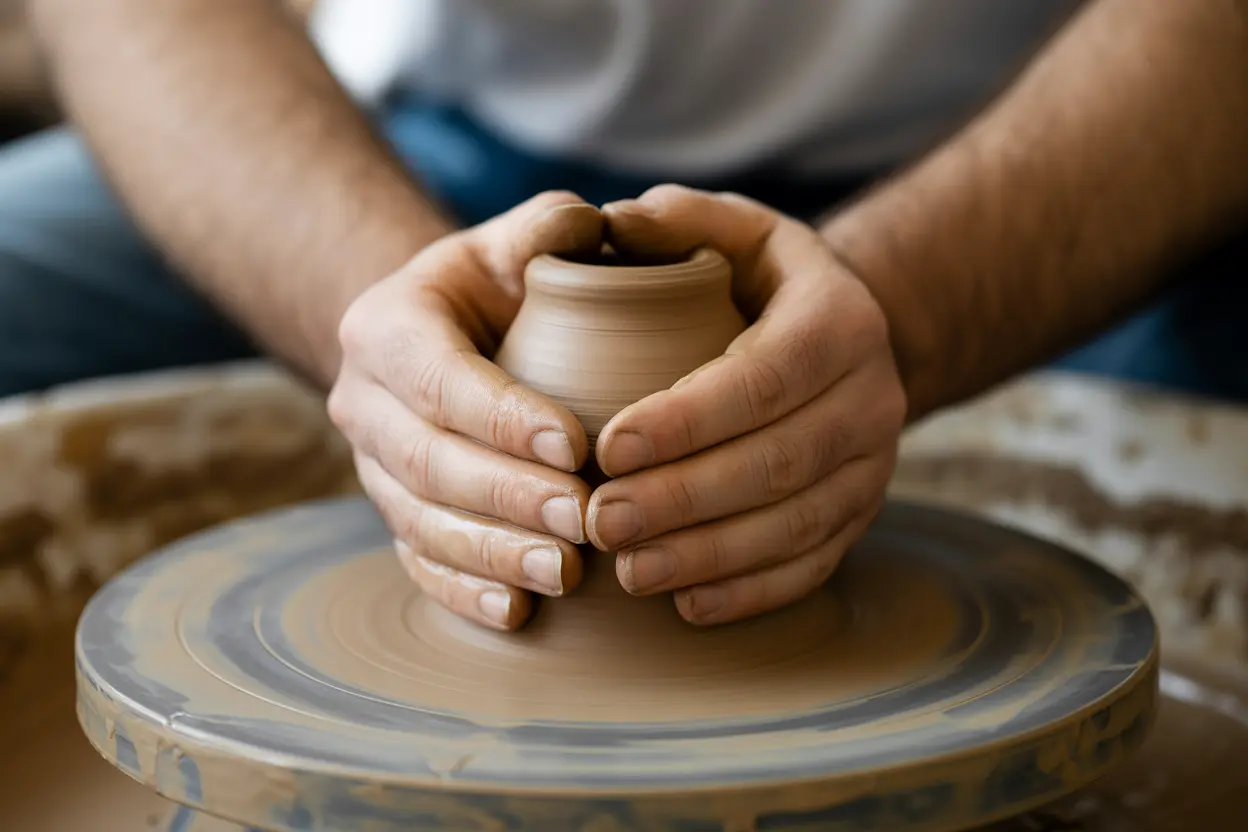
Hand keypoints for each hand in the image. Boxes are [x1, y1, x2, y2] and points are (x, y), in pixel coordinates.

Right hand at [329, 192, 602, 630]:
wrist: (438, 339)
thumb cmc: (494, 286)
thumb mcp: (514, 241)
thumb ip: (553, 227)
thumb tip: (608, 226)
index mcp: (385, 327)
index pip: (440, 377)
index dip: (502, 415)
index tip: (575, 442)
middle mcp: (363, 401)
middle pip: (428, 460)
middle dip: (507, 495)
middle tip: (585, 518)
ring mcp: (372, 467)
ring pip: (421, 521)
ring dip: (494, 553)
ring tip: (567, 573)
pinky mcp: (392, 514)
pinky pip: (417, 563)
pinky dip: (465, 591)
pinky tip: (518, 614)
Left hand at [591, 185, 906, 625]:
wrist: (842, 343)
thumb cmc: (761, 284)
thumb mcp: (732, 230)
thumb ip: (675, 220)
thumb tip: (606, 224)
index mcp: (839, 319)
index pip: (765, 376)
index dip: (689, 418)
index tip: (611, 445)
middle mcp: (872, 395)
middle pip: (779, 461)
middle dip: (685, 499)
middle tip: (602, 520)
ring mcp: (873, 466)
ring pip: (796, 524)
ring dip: (709, 555)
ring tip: (629, 572)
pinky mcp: (861, 516)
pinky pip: (813, 565)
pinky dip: (751, 591)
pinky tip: (687, 606)